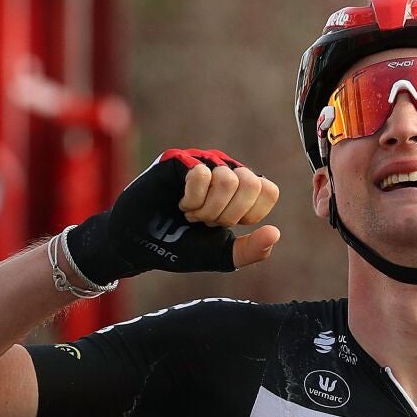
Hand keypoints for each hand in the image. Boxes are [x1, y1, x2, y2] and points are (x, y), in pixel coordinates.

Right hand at [67, 149, 279, 284]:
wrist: (141, 246)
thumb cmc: (180, 246)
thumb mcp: (222, 255)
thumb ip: (252, 250)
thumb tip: (275, 233)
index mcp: (240, 189)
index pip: (267, 190)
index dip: (248, 215)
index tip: (225, 226)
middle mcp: (224, 170)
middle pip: (251, 183)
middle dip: (228, 214)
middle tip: (206, 221)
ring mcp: (201, 162)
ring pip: (227, 178)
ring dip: (207, 208)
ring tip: (190, 214)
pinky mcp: (177, 160)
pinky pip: (200, 172)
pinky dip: (192, 198)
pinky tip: (180, 204)